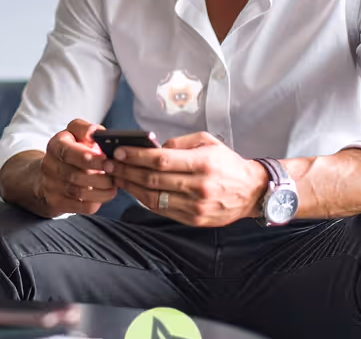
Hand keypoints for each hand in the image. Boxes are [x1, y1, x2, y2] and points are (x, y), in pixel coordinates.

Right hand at [38, 119, 117, 216]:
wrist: (48, 174)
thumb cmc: (70, 150)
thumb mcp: (75, 133)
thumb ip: (85, 129)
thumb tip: (95, 133)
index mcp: (55, 145)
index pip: (69, 153)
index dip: (89, 158)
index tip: (107, 160)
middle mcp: (50, 166)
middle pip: (75, 175)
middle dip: (100, 176)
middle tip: (115, 173)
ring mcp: (51, 186)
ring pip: (78, 192)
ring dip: (101, 190)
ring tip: (114, 184)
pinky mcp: (57, 202)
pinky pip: (80, 207)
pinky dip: (96, 202)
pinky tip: (105, 194)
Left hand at [103, 131, 269, 226]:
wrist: (251, 191)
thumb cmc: (226, 162)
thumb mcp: (207, 141)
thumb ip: (179, 144)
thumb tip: (153, 148)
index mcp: (202, 162)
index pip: (161, 160)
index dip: (136, 156)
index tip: (119, 152)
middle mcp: (198, 186)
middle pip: (153, 179)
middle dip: (127, 171)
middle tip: (109, 165)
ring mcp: (196, 206)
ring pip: (154, 197)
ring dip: (131, 187)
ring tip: (117, 177)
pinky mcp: (194, 220)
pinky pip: (163, 210)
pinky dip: (145, 200)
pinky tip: (135, 191)